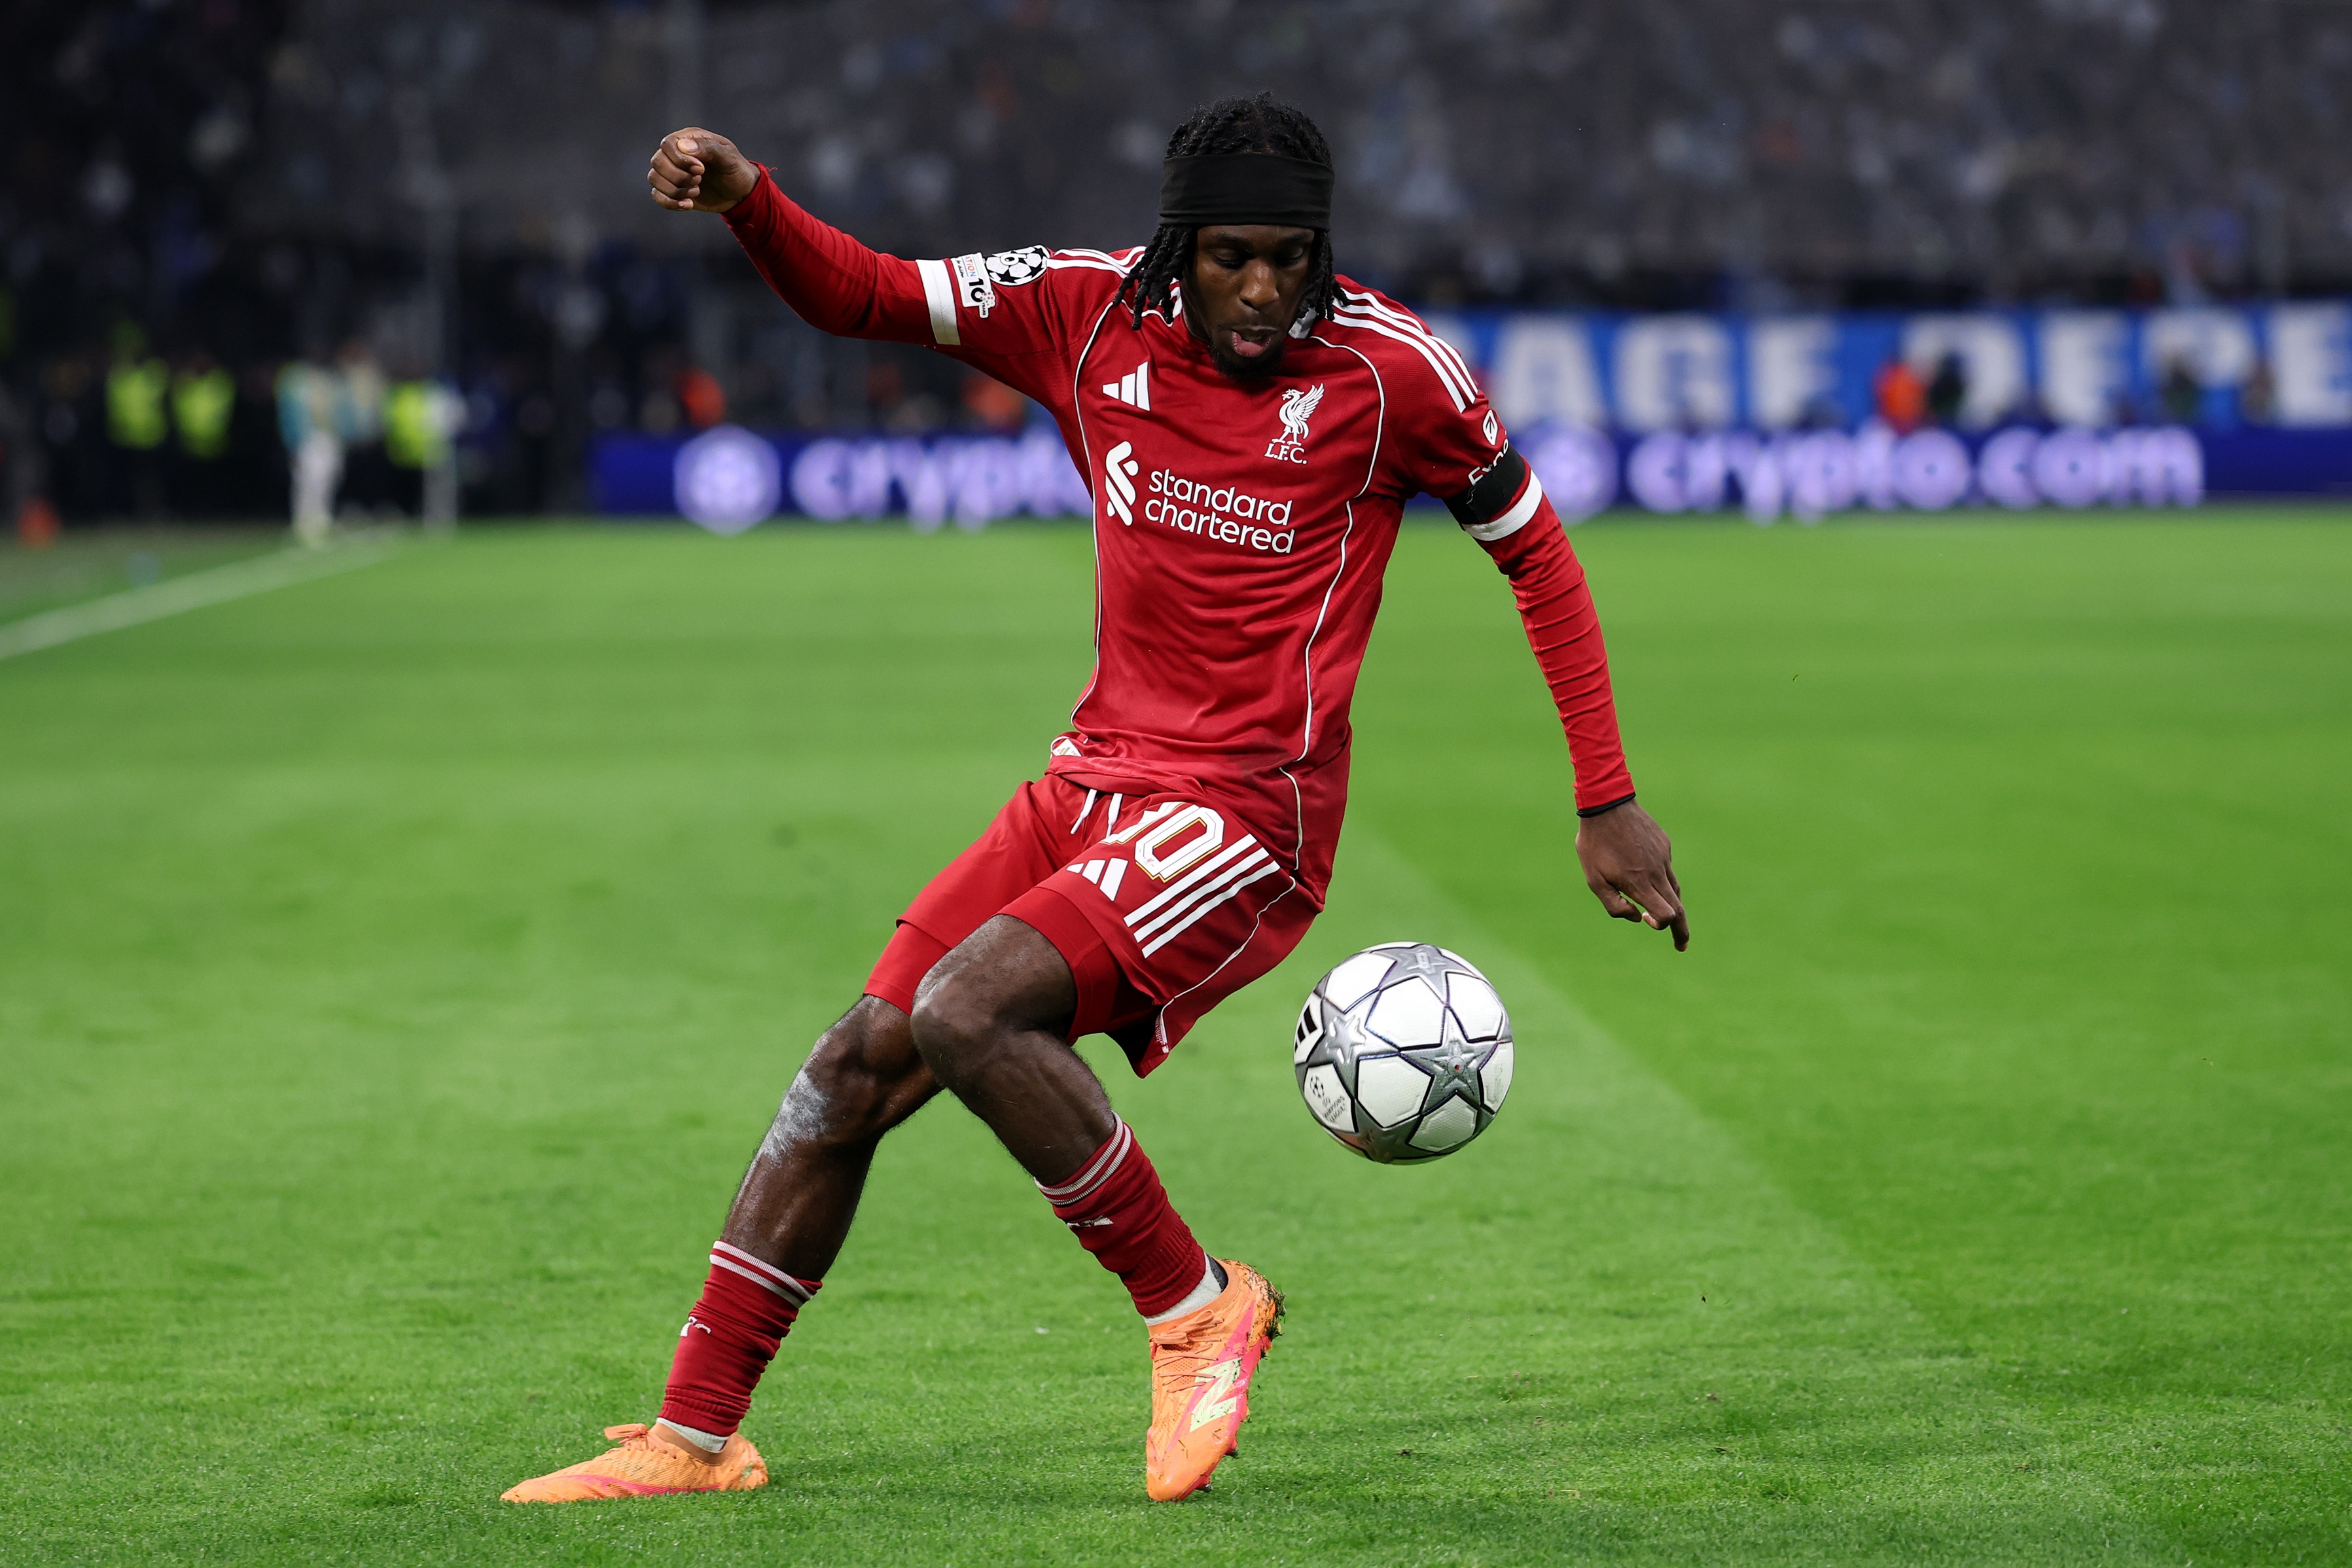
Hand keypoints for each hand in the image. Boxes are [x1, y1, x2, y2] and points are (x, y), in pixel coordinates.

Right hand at [647, 128, 757, 213]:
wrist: (740, 193)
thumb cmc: (735, 170)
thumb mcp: (728, 157)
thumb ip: (708, 148)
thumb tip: (683, 146)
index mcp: (688, 139)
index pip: (667, 144)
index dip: (680, 160)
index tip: (702, 170)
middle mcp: (675, 154)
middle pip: (657, 162)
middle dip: (678, 176)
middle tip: (700, 181)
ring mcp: (672, 172)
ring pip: (654, 178)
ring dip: (675, 190)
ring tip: (697, 191)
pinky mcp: (672, 190)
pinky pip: (657, 195)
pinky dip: (670, 203)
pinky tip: (688, 205)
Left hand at [1575, 801, 1688, 950]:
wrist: (1607, 804)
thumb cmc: (1595, 844)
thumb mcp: (1594, 880)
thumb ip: (1614, 906)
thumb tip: (1637, 918)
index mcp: (1639, 883)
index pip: (1667, 915)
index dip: (1663, 926)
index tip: (1648, 920)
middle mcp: (1657, 872)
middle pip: (1679, 907)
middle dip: (1681, 929)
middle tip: (1681, 945)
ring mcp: (1664, 857)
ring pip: (1675, 888)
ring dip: (1672, 904)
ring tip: (1667, 915)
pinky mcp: (1664, 845)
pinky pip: (1666, 868)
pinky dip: (1662, 879)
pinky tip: (1646, 873)